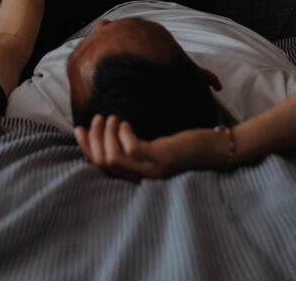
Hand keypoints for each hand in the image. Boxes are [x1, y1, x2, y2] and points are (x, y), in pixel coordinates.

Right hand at [74, 115, 230, 180]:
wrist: (217, 150)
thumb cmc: (187, 145)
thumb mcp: (157, 146)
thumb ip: (137, 145)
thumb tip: (112, 129)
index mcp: (139, 175)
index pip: (103, 167)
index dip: (87, 149)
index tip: (78, 129)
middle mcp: (144, 177)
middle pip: (105, 162)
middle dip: (95, 138)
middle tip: (98, 118)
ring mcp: (152, 170)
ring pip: (115, 156)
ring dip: (107, 133)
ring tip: (112, 117)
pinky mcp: (162, 160)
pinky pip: (132, 148)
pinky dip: (123, 133)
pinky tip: (126, 122)